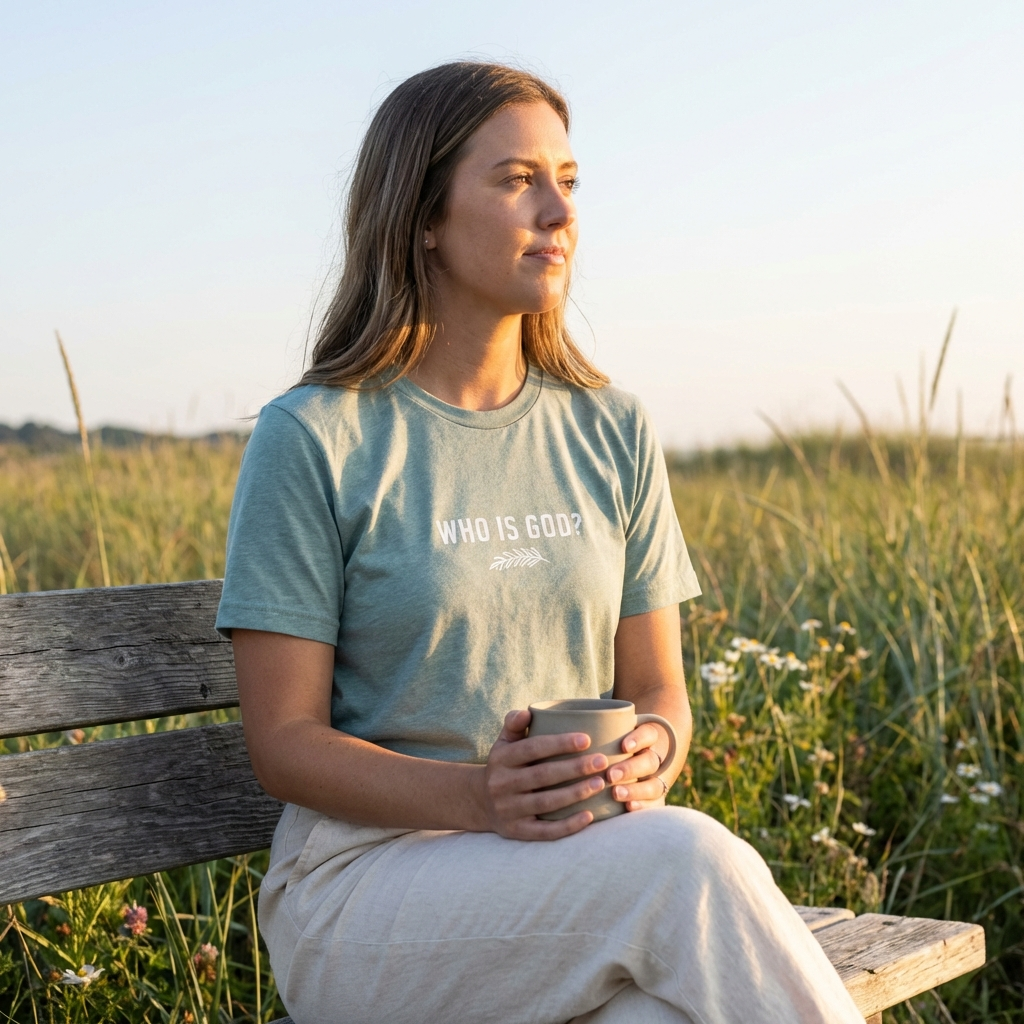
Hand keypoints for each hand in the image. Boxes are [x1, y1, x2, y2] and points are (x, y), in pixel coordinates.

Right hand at [480, 709, 608, 839]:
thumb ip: (515, 723)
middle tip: (601, 761)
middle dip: (575, 768)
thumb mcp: (503, 742)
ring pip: (546, 803)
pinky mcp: (516, 831)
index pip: (532, 748)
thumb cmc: (505, 765)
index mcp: (501, 758)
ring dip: (576, 793)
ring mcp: (508, 810)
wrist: (481, 802)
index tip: (587, 739)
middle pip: (542, 775)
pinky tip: (589, 816)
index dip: (559, 744)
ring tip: (600, 783)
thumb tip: (527, 712)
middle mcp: (501, 784)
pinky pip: (545, 831)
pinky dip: (568, 826)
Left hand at [606, 721, 669, 811]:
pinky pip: (654, 804)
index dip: (638, 739)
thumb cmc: (610, 744)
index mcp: (646, 739)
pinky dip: (643, 806)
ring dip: (636, 790)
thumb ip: (599, 731)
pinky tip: (629, 808)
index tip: (624, 746)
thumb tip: (565, 714)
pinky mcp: (653, 799)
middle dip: (631, 769)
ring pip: (653, 785)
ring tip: (616, 794)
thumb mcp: (609, 733)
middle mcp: (653, 759)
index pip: (648, 734)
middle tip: (611, 775)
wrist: (632, 763)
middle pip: (649, 761)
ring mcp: (655, 780)